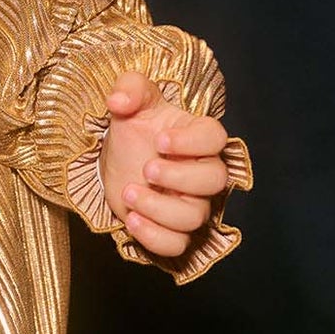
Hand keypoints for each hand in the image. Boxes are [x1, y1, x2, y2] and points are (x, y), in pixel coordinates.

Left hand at [99, 69, 232, 257]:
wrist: (119, 161)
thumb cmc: (135, 129)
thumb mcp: (131, 100)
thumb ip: (129, 88)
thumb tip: (118, 100)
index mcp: (199, 138)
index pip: (216, 138)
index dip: (192, 142)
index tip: (160, 140)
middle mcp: (203, 173)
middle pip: (215, 181)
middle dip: (179, 177)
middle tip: (146, 169)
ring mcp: (190, 204)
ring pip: (194, 218)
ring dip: (158, 208)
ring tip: (129, 192)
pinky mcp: (172, 229)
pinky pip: (177, 245)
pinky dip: (154, 237)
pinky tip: (132, 219)